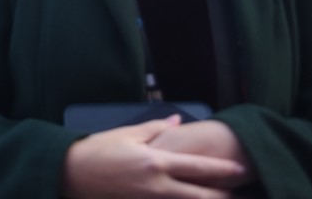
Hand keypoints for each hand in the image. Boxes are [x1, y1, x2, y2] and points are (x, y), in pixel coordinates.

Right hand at [62, 116, 246, 197]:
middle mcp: (158, 185)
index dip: (223, 169)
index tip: (241, 169)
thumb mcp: (127, 134)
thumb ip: (157, 128)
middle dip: (224, 195)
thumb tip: (179, 121)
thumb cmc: (97, 150)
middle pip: (202, 196)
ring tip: (221, 198)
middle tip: (239, 192)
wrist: (71, 174)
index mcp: (156, 161)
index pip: (198, 167)